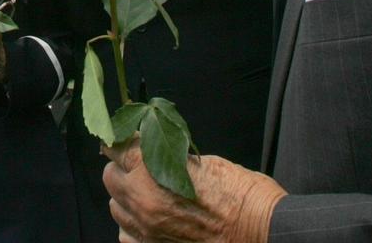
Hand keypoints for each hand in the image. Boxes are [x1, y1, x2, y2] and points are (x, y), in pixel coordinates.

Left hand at [102, 139, 285, 242]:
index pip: (117, 147)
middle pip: (110, 176)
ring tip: (149, 191)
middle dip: (123, 166)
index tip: (129, 137)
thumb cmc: (239, 193)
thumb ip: (168, 153)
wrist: (261, 230)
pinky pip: (126, 235)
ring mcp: (146, 229)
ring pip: (115, 206)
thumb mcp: (201, 160)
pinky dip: (132, 225)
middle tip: (142, 163)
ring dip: (127, 196)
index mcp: (153, 171)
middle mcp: (143, 201)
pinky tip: (150, 217)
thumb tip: (149, 144)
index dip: (124, 139)